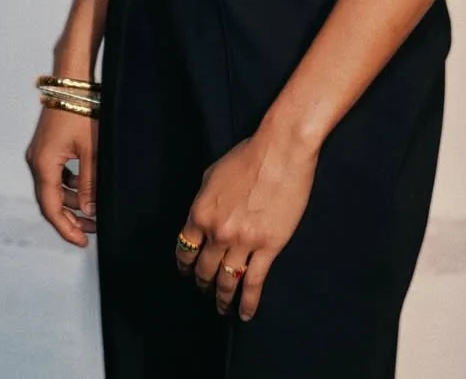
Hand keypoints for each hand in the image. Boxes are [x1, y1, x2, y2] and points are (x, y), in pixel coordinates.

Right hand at [25, 106, 97, 247]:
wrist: (72, 81)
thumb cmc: (81, 111)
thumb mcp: (90, 150)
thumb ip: (89, 183)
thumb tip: (90, 211)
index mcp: (44, 165)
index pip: (51, 208)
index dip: (66, 228)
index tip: (82, 241)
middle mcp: (37, 161)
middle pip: (51, 200)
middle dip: (72, 217)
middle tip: (93, 229)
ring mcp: (40, 153)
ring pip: (55, 187)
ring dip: (73, 200)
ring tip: (95, 210)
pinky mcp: (47, 146)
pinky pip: (57, 173)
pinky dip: (71, 184)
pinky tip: (87, 187)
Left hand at [175, 127, 317, 320]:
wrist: (280, 151)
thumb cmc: (247, 155)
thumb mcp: (212, 174)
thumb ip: (203, 201)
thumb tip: (202, 219)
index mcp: (200, 212)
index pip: (185, 250)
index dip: (184, 265)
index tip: (187, 272)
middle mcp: (218, 232)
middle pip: (204, 270)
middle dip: (203, 283)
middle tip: (205, 290)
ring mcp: (243, 242)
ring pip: (227, 281)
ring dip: (222, 298)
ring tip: (222, 308)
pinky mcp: (268, 248)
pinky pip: (254, 283)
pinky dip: (248, 303)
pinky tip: (245, 313)